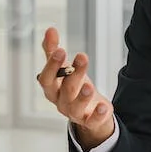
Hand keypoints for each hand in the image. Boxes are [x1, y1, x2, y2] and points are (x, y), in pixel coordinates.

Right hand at [37, 26, 114, 147]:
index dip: (52, 65)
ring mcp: (75, 113)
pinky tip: (103, 105)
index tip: (61, 50)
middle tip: (82, 57)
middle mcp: (61, 102)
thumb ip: (53, 51)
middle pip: (65, 89)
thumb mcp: (63, 69)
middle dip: (73, 74)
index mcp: (52, 89)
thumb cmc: (71, 87)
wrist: (87, 112)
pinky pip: (93, 121)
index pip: (47, 78)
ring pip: (76, 106)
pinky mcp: (91, 121)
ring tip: (89, 85)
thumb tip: (50, 30)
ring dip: (83, 96)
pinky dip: (98, 114)